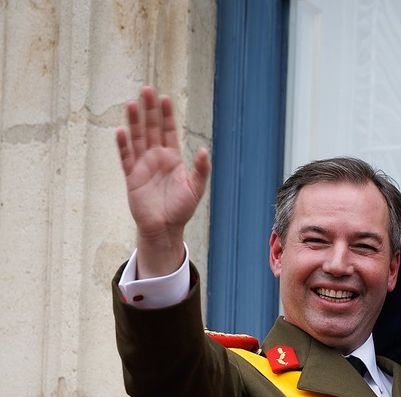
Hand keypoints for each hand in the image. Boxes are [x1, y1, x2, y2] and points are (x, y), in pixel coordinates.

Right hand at [116, 86, 209, 276]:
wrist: (165, 227)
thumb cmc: (182, 208)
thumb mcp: (196, 188)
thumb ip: (200, 169)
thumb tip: (203, 150)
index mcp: (172, 158)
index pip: (169, 131)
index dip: (167, 115)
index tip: (165, 97)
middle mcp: (156, 158)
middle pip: (152, 128)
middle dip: (149, 110)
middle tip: (146, 89)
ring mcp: (142, 165)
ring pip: (137, 138)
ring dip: (134, 121)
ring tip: (132, 103)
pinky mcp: (132, 177)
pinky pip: (126, 158)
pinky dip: (123, 145)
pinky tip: (121, 131)